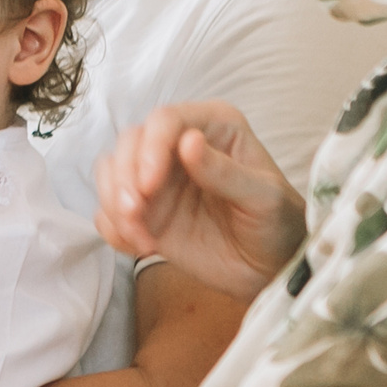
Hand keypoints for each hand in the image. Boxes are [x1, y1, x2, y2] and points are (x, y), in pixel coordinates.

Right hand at [91, 101, 306, 298]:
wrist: (271, 267)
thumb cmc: (277, 222)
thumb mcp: (262, 197)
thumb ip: (225, 172)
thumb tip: (188, 142)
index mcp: (212, 126)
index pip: (165, 120)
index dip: (149, 149)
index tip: (148, 186)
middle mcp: (179, 146)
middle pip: (129, 143)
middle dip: (124, 180)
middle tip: (135, 215)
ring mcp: (159, 180)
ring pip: (111, 173)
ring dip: (114, 205)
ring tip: (141, 239)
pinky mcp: (146, 212)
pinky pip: (109, 211)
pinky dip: (114, 229)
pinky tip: (141, 248)